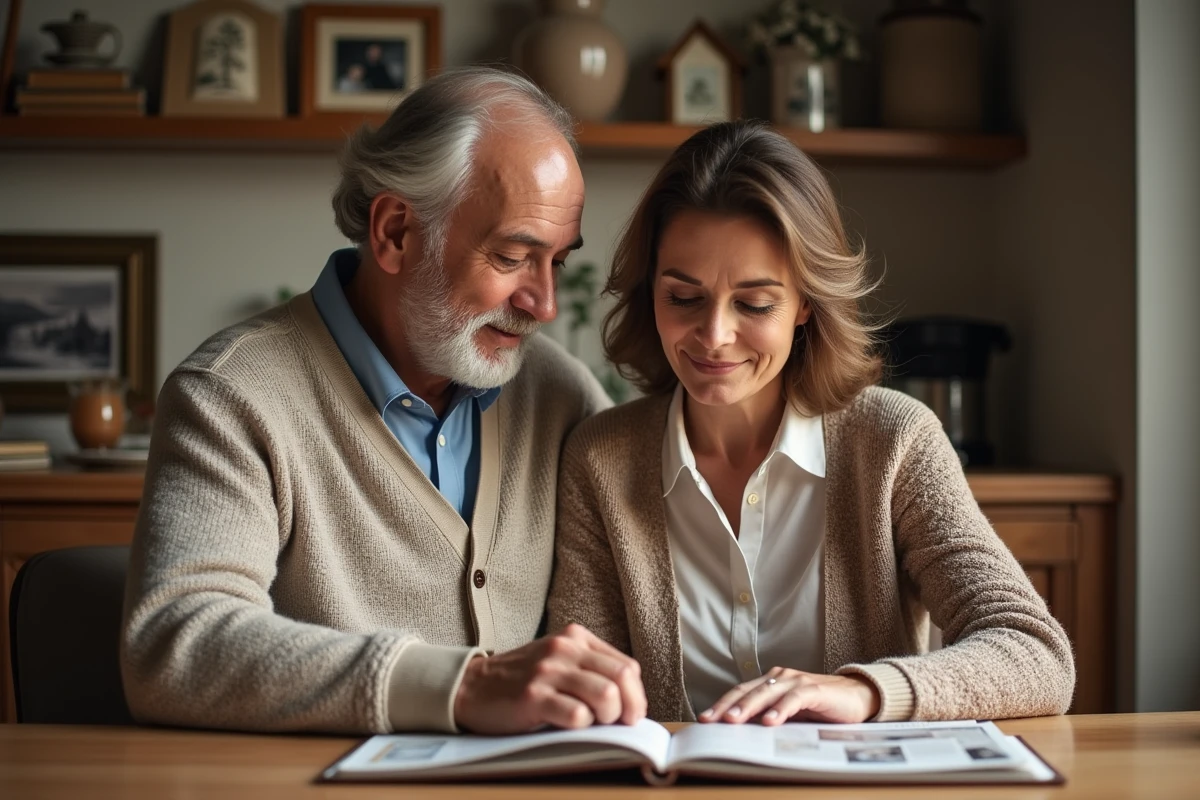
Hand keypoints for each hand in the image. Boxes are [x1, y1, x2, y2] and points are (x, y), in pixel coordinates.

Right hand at [452, 623, 646, 734]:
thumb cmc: (521, 678)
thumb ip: (590, 668)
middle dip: (629, 708)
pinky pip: (577, 715)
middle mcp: (564, 649)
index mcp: (575, 637)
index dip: (636, 695)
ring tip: (594, 723)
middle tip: (618, 723)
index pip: (626, 666)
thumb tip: (630, 699)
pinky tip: (569, 725)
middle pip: (622, 678)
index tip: (630, 713)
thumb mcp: (558, 659)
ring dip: (607, 717)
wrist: (473, 686)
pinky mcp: (533, 696)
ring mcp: (548, 671)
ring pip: (605, 695)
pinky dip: (581, 726)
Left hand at [698, 667, 880, 724]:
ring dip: (748, 707)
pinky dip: (780, 710)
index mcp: (770, 682)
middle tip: (711, 721)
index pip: (740, 692)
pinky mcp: (814, 690)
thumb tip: (740, 734)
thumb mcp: (790, 715)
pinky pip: (793, 699)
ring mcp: (796, 681)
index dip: (721, 705)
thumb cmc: (820, 708)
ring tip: (733, 721)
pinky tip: (770, 722)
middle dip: (726, 707)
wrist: (857, 697)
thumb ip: (768, 717)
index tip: (703, 721)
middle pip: (747, 691)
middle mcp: (779, 678)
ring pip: (766, 694)